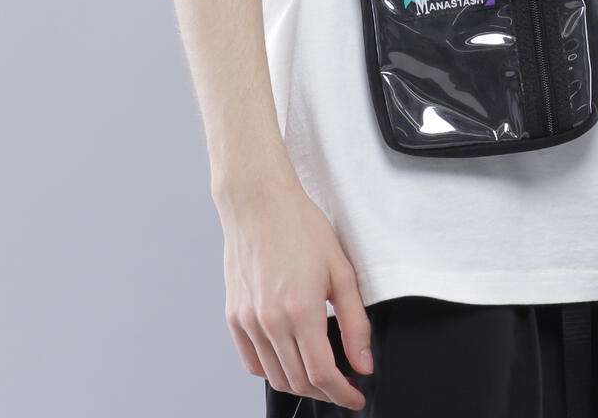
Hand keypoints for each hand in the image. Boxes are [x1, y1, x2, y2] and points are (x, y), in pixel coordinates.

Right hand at [221, 177, 372, 409]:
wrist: (259, 201)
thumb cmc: (300, 226)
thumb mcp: (341, 270)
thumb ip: (355, 322)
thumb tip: (363, 362)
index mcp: (300, 309)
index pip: (322, 374)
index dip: (342, 393)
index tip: (355, 395)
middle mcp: (270, 321)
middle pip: (299, 381)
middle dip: (326, 392)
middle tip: (343, 385)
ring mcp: (248, 320)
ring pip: (275, 376)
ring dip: (300, 383)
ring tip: (319, 374)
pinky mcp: (234, 316)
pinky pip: (252, 362)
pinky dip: (272, 370)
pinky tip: (288, 359)